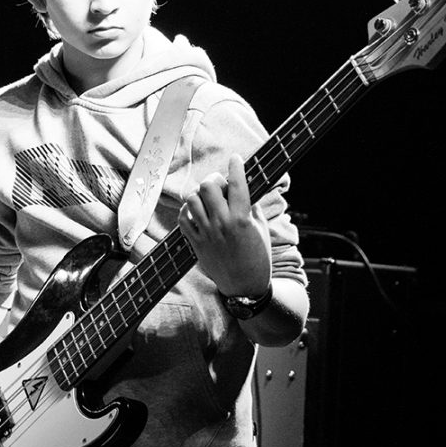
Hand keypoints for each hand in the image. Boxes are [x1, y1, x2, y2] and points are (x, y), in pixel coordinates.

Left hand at [179, 153, 271, 297]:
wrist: (245, 287)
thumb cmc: (258, 258)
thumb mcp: (262, 229)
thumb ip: (252, 207)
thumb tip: (244, 188)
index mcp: (242, 219)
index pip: (237, 184)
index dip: (236, 166)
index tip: (236, 159)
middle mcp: (222, 224)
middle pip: (208, 186)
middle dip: (214, 180)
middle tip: (221, 186)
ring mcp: (206, 234)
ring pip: (192, 199)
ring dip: (200, 194)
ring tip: (208, 199)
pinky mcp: (196, 243)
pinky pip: (183, 219)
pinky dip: (188, 211)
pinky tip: (197, 211)